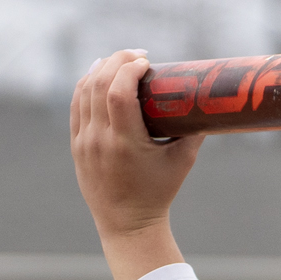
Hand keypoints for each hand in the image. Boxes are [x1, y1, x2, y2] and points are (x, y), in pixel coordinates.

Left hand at [70, 49, 203, 279]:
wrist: (127, 224)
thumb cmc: (158, 193)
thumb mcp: (181, 163)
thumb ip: (194, 132)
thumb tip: (204, 102)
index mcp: (124, 143)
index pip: (119, 92)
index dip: (130, 68)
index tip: (147, 62)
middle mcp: (99, 139)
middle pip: (99, 83)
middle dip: (117, 61)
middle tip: (137, 55)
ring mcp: (84, 142)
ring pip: (84, 91)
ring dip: (101, 68)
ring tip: (119, 60)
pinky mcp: (77, 144)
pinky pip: (76, 105)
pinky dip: (86, 84)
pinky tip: (98, 73)